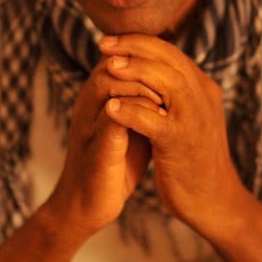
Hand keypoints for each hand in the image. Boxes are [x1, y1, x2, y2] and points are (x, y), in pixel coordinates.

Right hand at [43, 63, 162, 238]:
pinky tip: (159, 121)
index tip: (173, 69)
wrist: (87, 206)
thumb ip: (145, 100)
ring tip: (167, 99)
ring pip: (109, 82)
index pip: (120, 55)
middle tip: (173, 80)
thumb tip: (173, 79)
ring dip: (144, 85)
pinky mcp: (97, 150)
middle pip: (113, 61)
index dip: (148, 55)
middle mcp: (89, 103)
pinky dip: (138, 113)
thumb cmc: (115, 164)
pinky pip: (113, 118)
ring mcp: (89, 125)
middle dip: (148, 64)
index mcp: (98, 96)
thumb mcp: (133, 124)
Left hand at [98, 34, 250, 236]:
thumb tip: (148, 71)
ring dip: (134, 71)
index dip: (139, 42)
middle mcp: (203, 97)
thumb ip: (174, 95)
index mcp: (203, 88)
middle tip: (104, 45)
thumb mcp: (189, 118)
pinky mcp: (183, 143)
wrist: (215, 201)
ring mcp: (195, 119)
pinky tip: (110, 109)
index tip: (111, 41)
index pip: (171, 52)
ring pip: (167, 81)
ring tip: (108, 68)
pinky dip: (131, 111)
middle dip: (134, 47)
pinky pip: (155, 120)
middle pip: (169, 58)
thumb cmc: (194, 161)